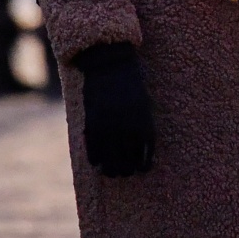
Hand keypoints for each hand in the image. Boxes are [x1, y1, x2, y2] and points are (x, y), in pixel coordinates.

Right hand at [75, 42, 154, 175]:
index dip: (144, 166)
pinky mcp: (92, 123)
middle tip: (124, 173)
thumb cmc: (129, 83)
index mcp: (143, 122)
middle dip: (126, 170)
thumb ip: (141, 125)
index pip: (145, 153)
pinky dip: (95, 159)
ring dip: (110, 169)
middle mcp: (127, 127)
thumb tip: (142, 149)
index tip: (141, 171)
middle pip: (127, 160)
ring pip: (110, 159)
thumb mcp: (141, 104)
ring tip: (110, 172)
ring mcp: (108, 126)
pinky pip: (93, 149)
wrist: (109, 64)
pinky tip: (96, 163)